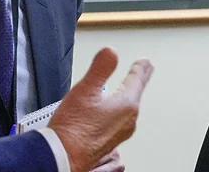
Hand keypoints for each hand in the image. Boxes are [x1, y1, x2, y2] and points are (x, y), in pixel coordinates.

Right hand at [48, 47, 152, 171]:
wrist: (63, 156)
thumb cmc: (73, 128)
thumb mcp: (85, 89)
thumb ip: (100, 68)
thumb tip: (111, 52)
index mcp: (125, 105)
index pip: (137, 80)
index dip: (140, 68)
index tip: (145, 62)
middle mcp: (127, 121)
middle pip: (135, 93)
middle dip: (137, 80)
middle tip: (143, 70)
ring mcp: (120, 132)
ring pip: (128, 107)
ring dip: (128, 94)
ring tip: (128, 87)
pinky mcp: (111, 140)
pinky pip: (121, 119)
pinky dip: (119, 108)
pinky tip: (110, 109)